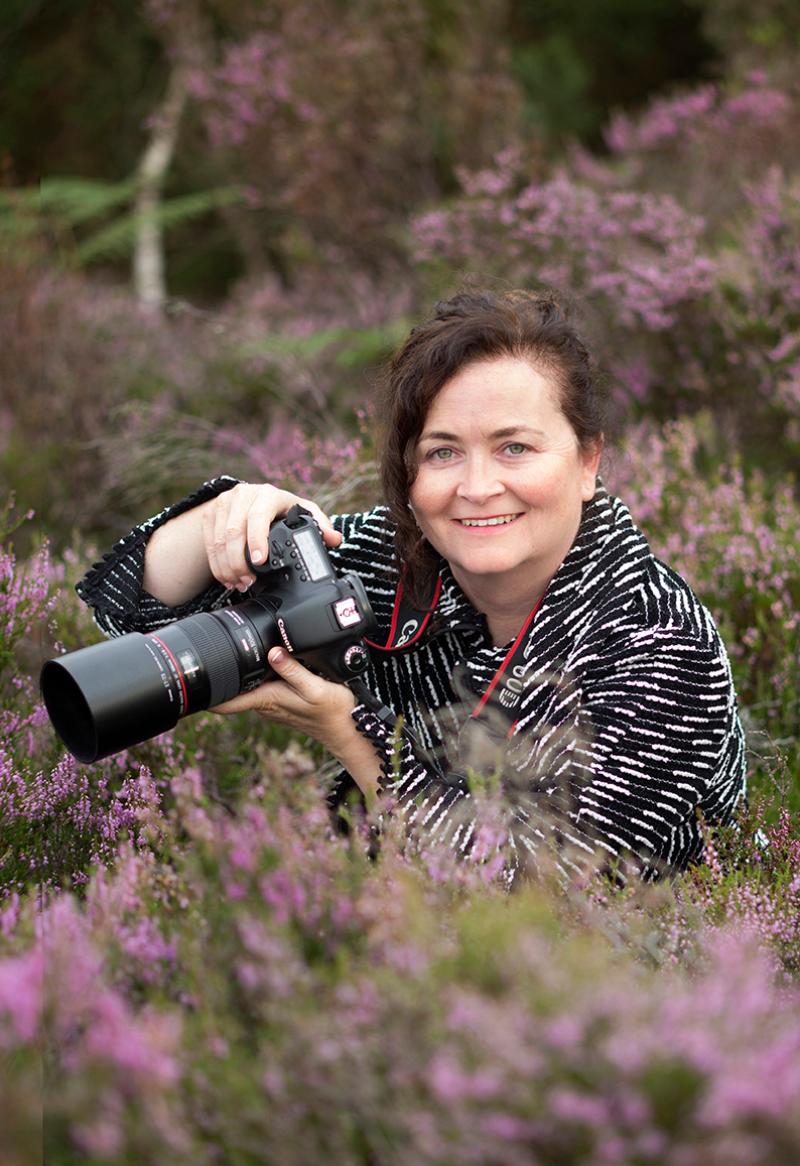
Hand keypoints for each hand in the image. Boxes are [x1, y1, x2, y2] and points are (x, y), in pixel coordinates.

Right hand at [201, 483, 341, 592]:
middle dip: (239, 562)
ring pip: (218, 540)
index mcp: (268, 494)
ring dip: (227, 567)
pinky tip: (227, 577)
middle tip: (248, 582)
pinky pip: (209, 543)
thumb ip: (320, 526)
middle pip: (233, 532)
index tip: (259, 561)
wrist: (255, 499)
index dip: (256, 540)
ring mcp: (224, 503)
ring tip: (238, 583)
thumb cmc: (283, 509)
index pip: (258, 516)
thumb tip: (334, 539)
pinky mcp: (211, 513)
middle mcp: (243, 494)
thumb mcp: (304, 514)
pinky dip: (216, 564)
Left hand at [212, 646, 355, 750]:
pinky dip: (261, 675)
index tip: (193, 682)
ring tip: (245, 652)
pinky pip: (263, 687)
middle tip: (215, 650)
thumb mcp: (315, 686)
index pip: (225, 703)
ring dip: (244, 673)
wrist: (346, 728)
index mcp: (267, 699)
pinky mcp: (281, 702)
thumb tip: (272, 652)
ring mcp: (272, 704)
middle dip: (224, 673)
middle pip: (234, 690)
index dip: (205, 694)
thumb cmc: (332, 711)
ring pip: (249, 687)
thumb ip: (293, 669)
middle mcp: (265, 704)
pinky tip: (272, 663)